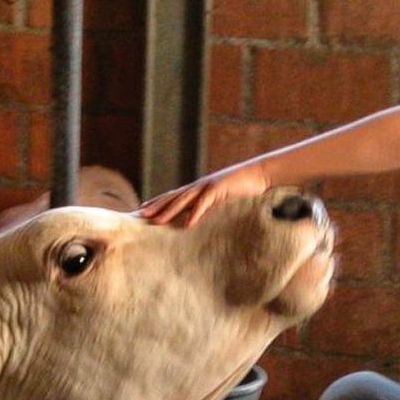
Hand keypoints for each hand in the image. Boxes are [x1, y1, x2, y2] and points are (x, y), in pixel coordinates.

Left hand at [138, 162, 271, 227]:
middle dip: (156, 206)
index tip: (142, 211)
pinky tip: (187, 223)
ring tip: (156, 221)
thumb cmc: (242, 190)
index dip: (157, 203)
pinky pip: (205, 203)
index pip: (173, 196)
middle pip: (173, 197)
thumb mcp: (221, 201)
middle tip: (139, 216)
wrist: (260, 175)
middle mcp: (199, 187)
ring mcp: (208, 186)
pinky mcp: (220, 189)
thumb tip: (196, 222)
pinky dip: (195, 213)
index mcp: (198, 189)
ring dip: (169, 210)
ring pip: (184, 199)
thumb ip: (208, 209)